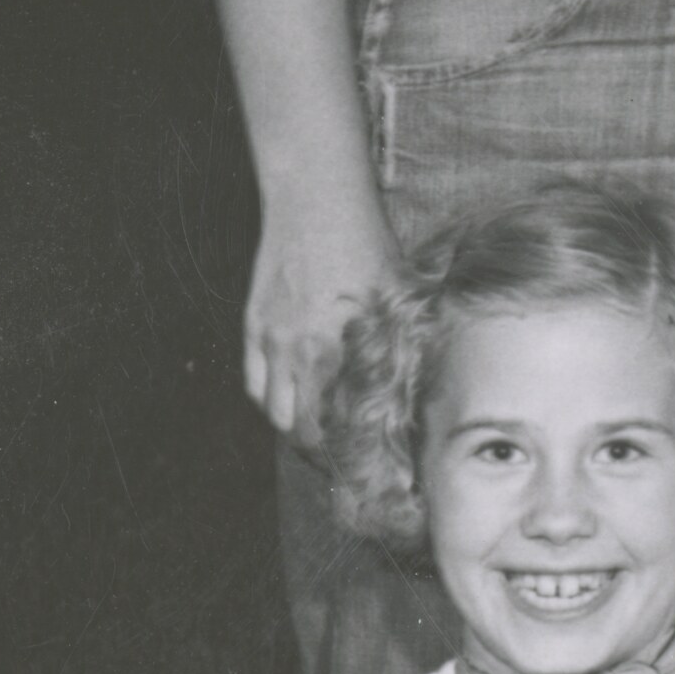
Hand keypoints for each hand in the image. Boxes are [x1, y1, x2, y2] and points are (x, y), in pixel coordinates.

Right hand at [241, 190, 397, 447]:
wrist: (315, 204)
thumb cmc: (370, 247)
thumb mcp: (401, 298)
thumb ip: (403, 346)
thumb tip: (421, 393)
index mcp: (347, 350)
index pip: (347, 427)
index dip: (360, 455)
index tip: (378, 469)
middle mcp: (305, 353)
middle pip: (307, 432)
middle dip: (327, 457)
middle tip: (348, 466)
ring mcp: (273, 342)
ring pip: (276, 414)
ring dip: (297, 435)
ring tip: (320, 444)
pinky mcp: (253, 328)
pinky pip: (254, 385)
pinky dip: (272, 405)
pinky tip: (292, 410)